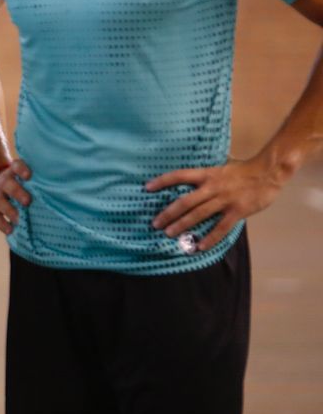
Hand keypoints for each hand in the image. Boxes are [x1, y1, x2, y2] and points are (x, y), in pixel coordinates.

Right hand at [0, 159, 30, 234]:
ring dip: (9, 211)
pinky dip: (2, 224)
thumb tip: (62, 190)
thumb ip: (36, 181)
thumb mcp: (23, 177)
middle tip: (27, 201)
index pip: (17, 166)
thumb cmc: (17, 183)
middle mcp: (3, 181)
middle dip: (17, 193)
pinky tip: (10, 230)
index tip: (29, 176)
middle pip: (8, 185)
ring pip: (0, 201)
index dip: (22, 170)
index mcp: (13, 172)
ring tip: (19, 220)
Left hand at [146, 157, 281, 250]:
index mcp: (207, 174)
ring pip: (199, 215)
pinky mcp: (237, 211)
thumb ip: (205, 174)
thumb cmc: (243, 169)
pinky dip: (209, 238)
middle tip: (155, 223)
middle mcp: (212, 187)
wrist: (268, 173)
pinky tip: (199, 246)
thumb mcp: (220, 167)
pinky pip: (220, 228)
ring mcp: (225, 200)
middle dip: (168, 213)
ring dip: (182, 225)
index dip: (162, 181)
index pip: (179, 175)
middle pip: (185, 201)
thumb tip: (188, 177)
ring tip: (169, 234)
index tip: (146, 187)